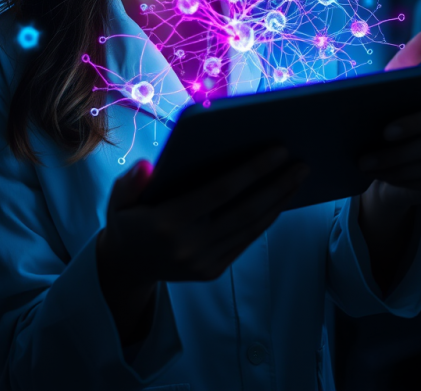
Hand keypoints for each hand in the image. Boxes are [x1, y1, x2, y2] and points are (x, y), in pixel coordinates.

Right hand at [99, 147, 308, 285]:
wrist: (126, 266)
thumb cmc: (127, 220)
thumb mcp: (118, 199)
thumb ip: (131, 183)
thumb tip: (149, 166)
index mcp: (167, 223)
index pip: (219, 191)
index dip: (251, 170)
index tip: (277, 150)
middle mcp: (189, 245)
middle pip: (244, 210)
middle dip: (277, 185)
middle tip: (302, 163)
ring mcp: (203, 261)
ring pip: (250, 227)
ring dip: (278, 201)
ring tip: (298, 177)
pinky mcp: (212, 270)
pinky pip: (246, 241)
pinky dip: (266, 219)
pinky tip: (280, 199)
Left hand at [357, 30, 420, 209]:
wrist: (391, 162)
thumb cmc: (389, 120)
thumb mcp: (390, 92)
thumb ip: (407, 65)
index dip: (414, 123)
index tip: (384, 130)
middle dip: (396, 154)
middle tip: (364, 158)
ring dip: (395, 169)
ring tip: (366, 168)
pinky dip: (406, 183)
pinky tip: (383, 179)